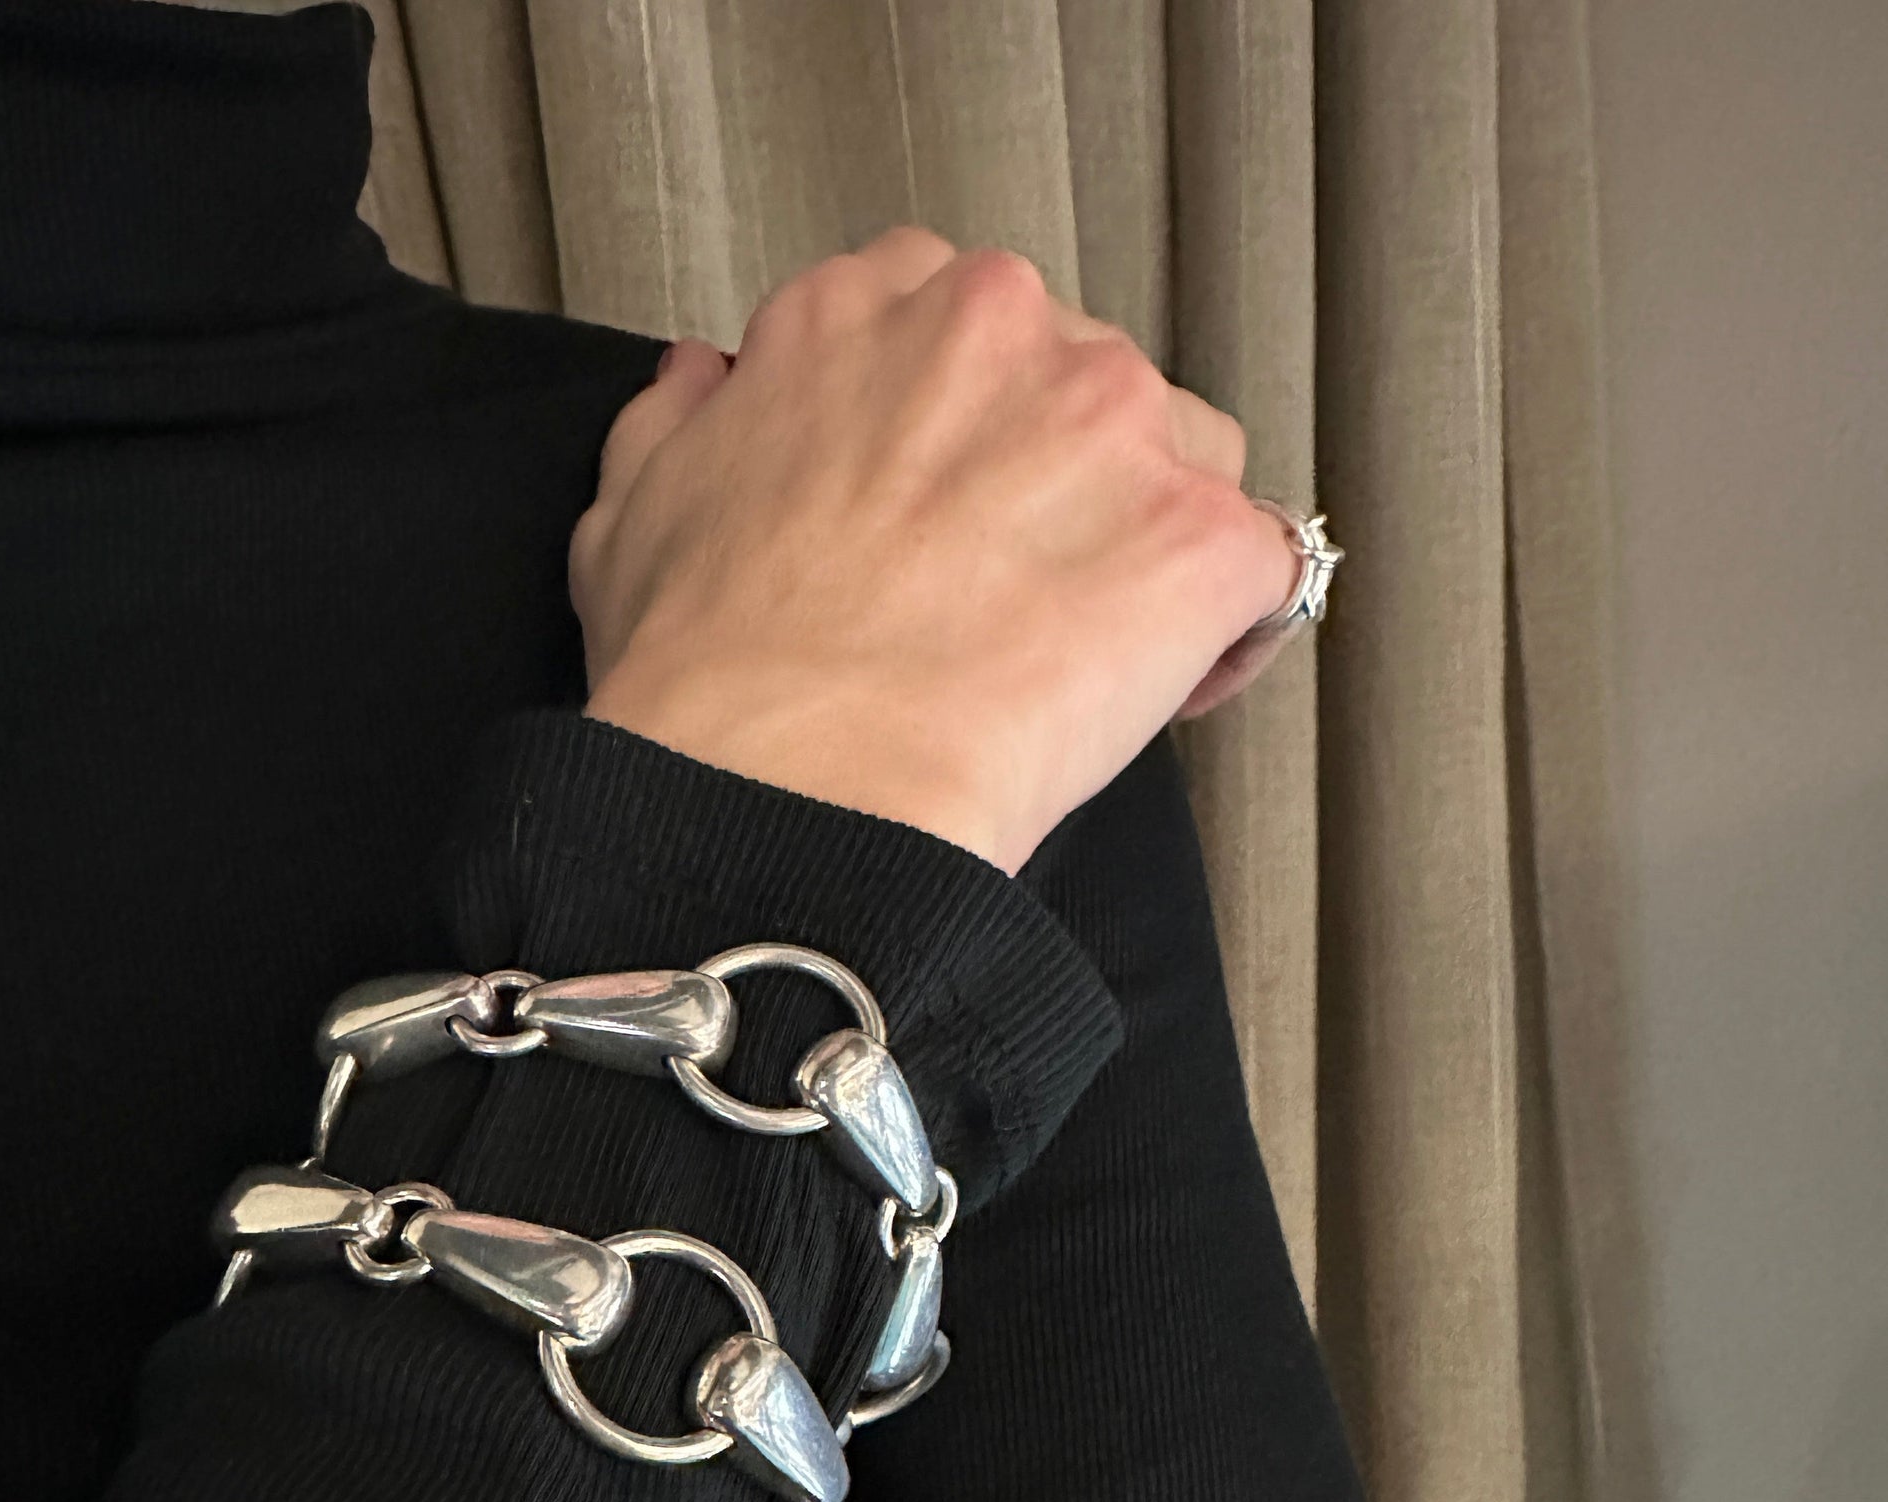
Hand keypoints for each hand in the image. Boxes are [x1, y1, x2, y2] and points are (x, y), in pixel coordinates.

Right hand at [571, 227, 1298, 872]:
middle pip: (1085, 379)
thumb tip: (711, 384)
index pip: (964, 320)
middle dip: (1068, 480)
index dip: (975, 424)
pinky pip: (1264, 562)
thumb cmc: (710, 684)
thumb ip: (683, 424)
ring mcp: (1110, 423)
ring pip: (1187, 455)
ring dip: (1152, 540)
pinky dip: (1230, 628)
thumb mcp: (634, 516)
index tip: (967, 499)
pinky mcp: (1195, 535)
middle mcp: (993, 334)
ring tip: (1085, 650)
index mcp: (862, 317)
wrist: (786, 788)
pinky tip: (1166, 685)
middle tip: (1019, 594)